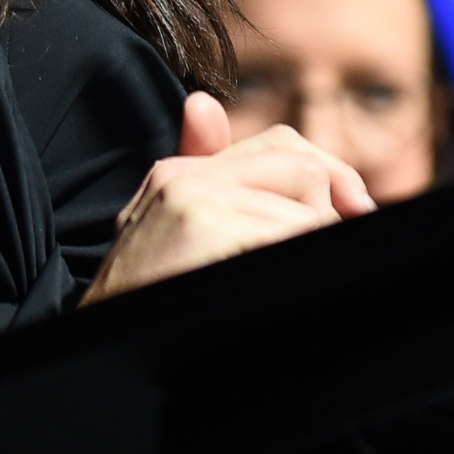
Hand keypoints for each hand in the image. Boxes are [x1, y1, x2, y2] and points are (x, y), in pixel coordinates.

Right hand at [81, 93, 376, 303]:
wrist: (97, 349)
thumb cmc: (148, 301)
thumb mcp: (171, 231)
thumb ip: (200, 170)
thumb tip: (202, 104)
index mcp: (180, 172)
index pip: (281, 144)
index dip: (330, 175)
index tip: (357, 210)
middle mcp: (185, 177)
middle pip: (302, 169)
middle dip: (326, 214)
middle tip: (317, 251)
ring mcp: (194, 201)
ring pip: (306, 208)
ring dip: (309, 247)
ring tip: (274, 279)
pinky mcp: (207, 229)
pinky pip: (291, 235)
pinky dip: (296, 262)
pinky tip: (268, 285)